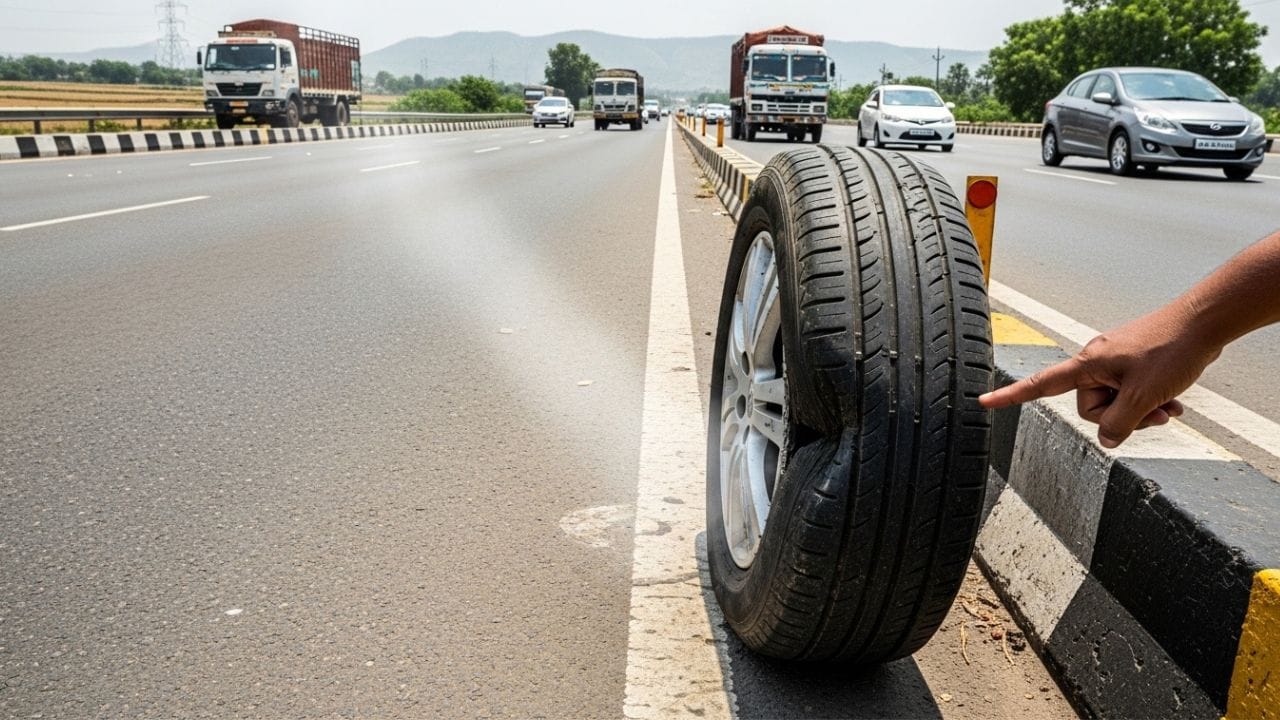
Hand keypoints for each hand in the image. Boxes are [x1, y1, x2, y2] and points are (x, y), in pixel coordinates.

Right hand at [979, 305, 1220, 447]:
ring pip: (1116, 402)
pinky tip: (1171, 400)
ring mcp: (1116, 362)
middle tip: (1150, 409)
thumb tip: (1107, 439)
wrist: (1203, 323)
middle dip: (1122, 415)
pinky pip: (1131, 392)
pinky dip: (1149, 400)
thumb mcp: (1143, 396)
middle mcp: (1096, 361)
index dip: (1011, 396)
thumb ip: (1119, 424)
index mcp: (1087, 364)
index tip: (984, 403)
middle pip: (1092, 406)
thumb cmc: (1171, 348)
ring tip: (1167, 405)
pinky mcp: (1134, 363)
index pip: (1040, 384)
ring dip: (1141, 410)